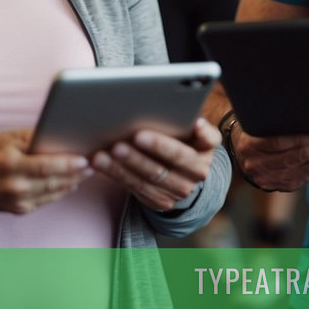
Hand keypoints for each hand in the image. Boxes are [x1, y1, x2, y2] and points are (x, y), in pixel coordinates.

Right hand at [0, 129, 93, 214]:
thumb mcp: (6, 138)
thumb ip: (34, 138)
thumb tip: (62, 135)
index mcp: (9, 164)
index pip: (46, 166)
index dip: (68, 164)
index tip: (85, 158)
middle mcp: (13, 186)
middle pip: (54, 182)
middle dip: (77, 173)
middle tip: (93, 163)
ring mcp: (16, 202)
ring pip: (53, 193)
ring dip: (72, 183)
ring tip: (86, 172)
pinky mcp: (18, 210)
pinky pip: (46, 200)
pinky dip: (60, 192)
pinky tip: (70, 183)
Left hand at [91, 119, 220, 211]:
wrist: (180, 175)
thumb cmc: (178, 140)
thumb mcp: (187, 130)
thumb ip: (182, 118)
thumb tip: (168, 107)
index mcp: (206, 147)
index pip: (208, 138)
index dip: (202, 132)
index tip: (195, 123)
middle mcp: (198, 171)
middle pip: (175, 159)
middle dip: (152, 148)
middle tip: (131, 138)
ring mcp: (180, 189)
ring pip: (150, 177)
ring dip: (125, 165)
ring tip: (106, 153)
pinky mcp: (160, 201)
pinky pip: (135, 187)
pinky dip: (115, 174)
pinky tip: (100, 163)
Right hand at [226, 0, 308, 190]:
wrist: (239, 116)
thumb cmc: (269, 84)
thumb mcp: (284, 59)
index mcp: (248, 128)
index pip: (277, 139)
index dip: (305, 135)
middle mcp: (252, 153)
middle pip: (294, 153)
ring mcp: (265, 170)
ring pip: (302, 167)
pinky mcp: (277, 180)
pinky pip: (304, 176)